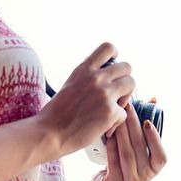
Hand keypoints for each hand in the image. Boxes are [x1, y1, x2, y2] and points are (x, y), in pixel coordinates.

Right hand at [37, 42, 134, 156]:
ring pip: (131, 84)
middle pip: (127, 67)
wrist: (50, 133)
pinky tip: (104, 127)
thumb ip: (87, 76)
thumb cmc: (57, 113)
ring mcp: (105, 94)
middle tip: (116, 93)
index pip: (108, 48)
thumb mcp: (70, 83)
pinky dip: (116, 121)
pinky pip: (124, 112)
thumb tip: (102, 71)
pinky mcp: (111, 112)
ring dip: (125, 96)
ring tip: (114, 108)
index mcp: (84, 69)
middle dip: (123, 79)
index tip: (113, 67)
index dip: (116, 56)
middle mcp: (96, 78)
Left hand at [89, 101, 166, 180]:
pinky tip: (108, 132)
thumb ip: (146, 126)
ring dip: (121, 132)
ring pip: (127, 153)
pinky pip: (113, 160)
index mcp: (155, 169)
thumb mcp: (138, 147)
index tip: (147, 122)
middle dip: (133, 125)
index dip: (155, 139)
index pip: (160, 156)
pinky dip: (111, 144)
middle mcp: (146, 177)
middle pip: (139, 148)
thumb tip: (153, 99)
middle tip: (127, 107)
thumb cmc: (125, 161)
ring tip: (117, 116)